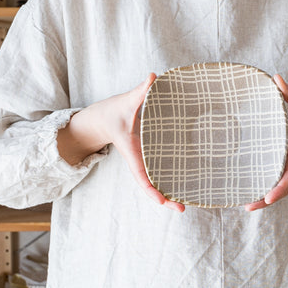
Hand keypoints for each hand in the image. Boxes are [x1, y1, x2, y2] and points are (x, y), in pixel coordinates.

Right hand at [57, 73, 184, 211]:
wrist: (104, 118)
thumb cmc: (114, 111)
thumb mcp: (126, 101)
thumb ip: (140, 91)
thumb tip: (152, 77)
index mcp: (132, 152)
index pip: (141, 175)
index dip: (151, 189)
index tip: (162, 201)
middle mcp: (139, 160)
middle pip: (151, 186)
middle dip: (165, 200)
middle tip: (182, 210)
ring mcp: (144, 161)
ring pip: (155, 183)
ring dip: (168, 195)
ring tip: (184, 207)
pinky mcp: (149, 158)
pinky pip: (158, 174)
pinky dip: (168, 183)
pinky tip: (182, 189)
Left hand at [245, 74, 287, 210]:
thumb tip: (276, 79)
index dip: (280, 187)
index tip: (269, 198)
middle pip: (282, 187)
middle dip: (266, 199)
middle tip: (247, 208)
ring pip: (280, 185)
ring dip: (265, 196)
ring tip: (246, 205)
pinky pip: (279, 178)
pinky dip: (268, 186)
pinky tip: (253, 188)